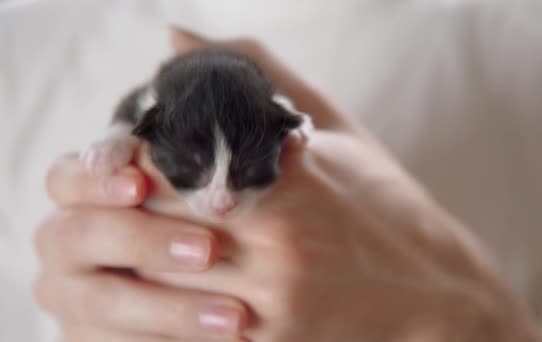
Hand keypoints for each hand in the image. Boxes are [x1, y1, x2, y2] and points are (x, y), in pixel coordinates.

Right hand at [35, 155, 249, 340]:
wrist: (200, 275)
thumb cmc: (202, 212)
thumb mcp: (204, 185)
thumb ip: (212, 165)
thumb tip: (282, 145)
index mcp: (80, 193)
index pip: (68, 177)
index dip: (98, 179)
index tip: (138, 184)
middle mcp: (67, 243)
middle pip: (82, 236)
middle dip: (144, 240)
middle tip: (208, 251)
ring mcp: (73, 296)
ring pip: (105, 303)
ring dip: (171, 309)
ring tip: (236, 318)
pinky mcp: (90, 338)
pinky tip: (229, 341)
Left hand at [134, 29, 541, 341]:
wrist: (439, 295)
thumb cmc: (388, 205)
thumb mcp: (338, 131)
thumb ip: (258, 75)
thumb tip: (176, 39)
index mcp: (290, 180)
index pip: (171, 161)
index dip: (133, 157)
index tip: (127, 153)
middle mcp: (276, 241)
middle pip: (154, 219)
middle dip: (125, 205)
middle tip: (114, 194)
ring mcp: (271, 300)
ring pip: (159, 276)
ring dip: (134, 253)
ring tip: (131, 235)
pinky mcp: (270, 340)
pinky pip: (188, 322)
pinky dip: (163, 299)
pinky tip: (165, 279)